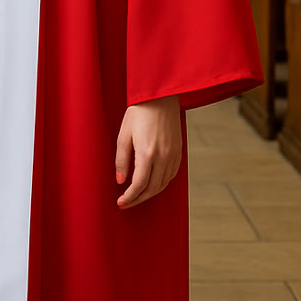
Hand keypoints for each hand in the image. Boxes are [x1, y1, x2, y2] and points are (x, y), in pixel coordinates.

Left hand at [115, 94, 181, 208]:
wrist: (160, 97)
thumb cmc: (139, 112)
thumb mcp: (123, 134)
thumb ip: (122, 159)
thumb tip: (121, 180)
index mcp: (147, 153)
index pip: (139, 185)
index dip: (130, 197)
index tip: (121, 203)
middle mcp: (163, 157)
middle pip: (152, 189)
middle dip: (138, 199)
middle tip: (127, 203)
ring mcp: (173, 155)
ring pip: (163, 184)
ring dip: (150, 193)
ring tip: (137, 196)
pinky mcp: (179, 152)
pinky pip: (171, 175)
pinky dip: (161, 183)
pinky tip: (152, 184)